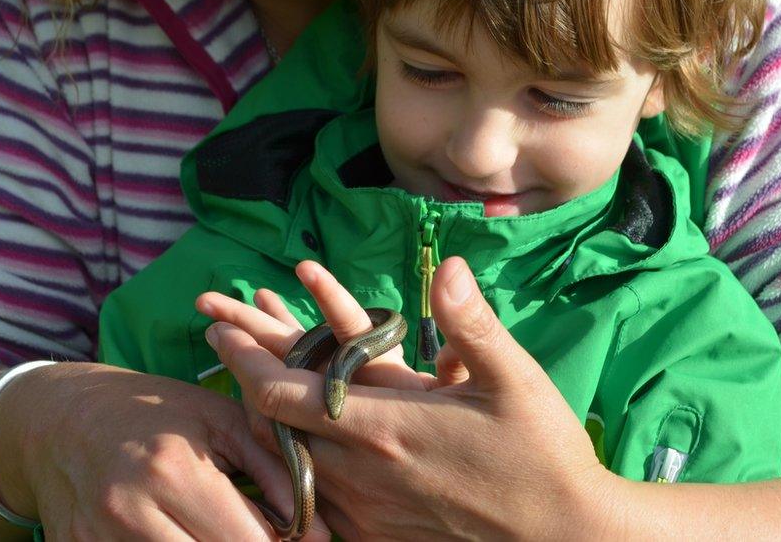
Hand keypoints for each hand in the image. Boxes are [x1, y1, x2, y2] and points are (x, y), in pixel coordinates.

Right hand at [0, 362, 329, 539]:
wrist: (60, 419)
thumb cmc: (155, 412)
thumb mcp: (221, 422)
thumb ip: (275, 470)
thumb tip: (319, 531)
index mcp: (175, 470)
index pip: (249, 541)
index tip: (305, 540)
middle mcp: (132, 511)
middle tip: (269, 538)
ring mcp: (98, 539)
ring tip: (227, 531)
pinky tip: (190, 535)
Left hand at [199, 257, 617, 539]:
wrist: (561, 536)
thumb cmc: (541, 454)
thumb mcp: (514, 380)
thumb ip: (473, 324)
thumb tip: (448, 267)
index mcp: (383, 427)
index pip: (282, 393)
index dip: (243, 358)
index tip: (218, 327)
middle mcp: (360, 473)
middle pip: (271, 427)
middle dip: (244, 381)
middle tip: (229, 341)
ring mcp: (364, 510)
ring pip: (287, 463)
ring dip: (266, 421)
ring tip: (255, 385)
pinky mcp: (377, 534)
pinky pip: (314, 499)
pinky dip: (295, 464)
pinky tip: (300, 447)